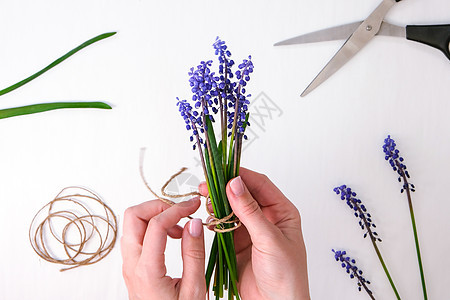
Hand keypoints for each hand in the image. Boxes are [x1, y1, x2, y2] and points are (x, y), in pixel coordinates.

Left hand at [121, 197, 205, 299]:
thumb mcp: (194, 289)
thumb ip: (194, 254)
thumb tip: (194, 223)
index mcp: (147, 271)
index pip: (156, 225)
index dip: (177, 209)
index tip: (194, 205)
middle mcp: (132, 265)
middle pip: (133, 216)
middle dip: (158, 205)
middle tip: (181, 210)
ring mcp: (129, 265)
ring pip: (132, 224)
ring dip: (155, 216)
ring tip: (180, 226)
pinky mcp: (133, 267)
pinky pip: (137, 236)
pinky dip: (153, 228)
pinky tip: (173, 237)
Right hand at [199, 168, 309, 299]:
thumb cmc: (286, 276)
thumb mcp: (270, 240)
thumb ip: (250, 212)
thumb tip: (235, 184)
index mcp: (282, 212)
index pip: (261, 185)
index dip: (241, 176)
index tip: (222, 172)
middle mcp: (266, 218)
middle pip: (243, 194)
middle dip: (225, 189)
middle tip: (206, 186)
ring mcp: (251, 230)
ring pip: (231, 209)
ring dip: (218, 204)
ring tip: (205, 201)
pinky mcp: (237, 243)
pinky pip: (223, 226)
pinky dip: (214, 221)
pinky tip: (209, 220)